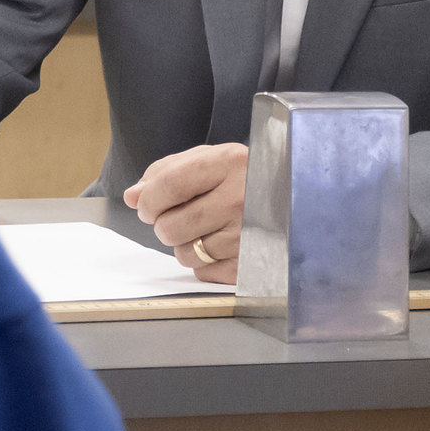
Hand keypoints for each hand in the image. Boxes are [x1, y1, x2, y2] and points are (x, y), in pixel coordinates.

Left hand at [122, 142, 246, 284]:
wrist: (296, 194)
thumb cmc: (244, 175)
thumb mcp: (211, 159)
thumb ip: (167, 172)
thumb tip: (133, 196)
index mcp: (229, 162)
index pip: (169, 185)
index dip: (148, 200)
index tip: (145, 206)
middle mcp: (241, 198)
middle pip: (171, 226)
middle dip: (164, 225)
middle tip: (179, 217)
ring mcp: (248, 233)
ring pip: (185, 253)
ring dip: (186, 244)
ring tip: (206, 229)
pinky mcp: (252, 262)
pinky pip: (204, 272)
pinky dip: (205, 262)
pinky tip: (221, 244)